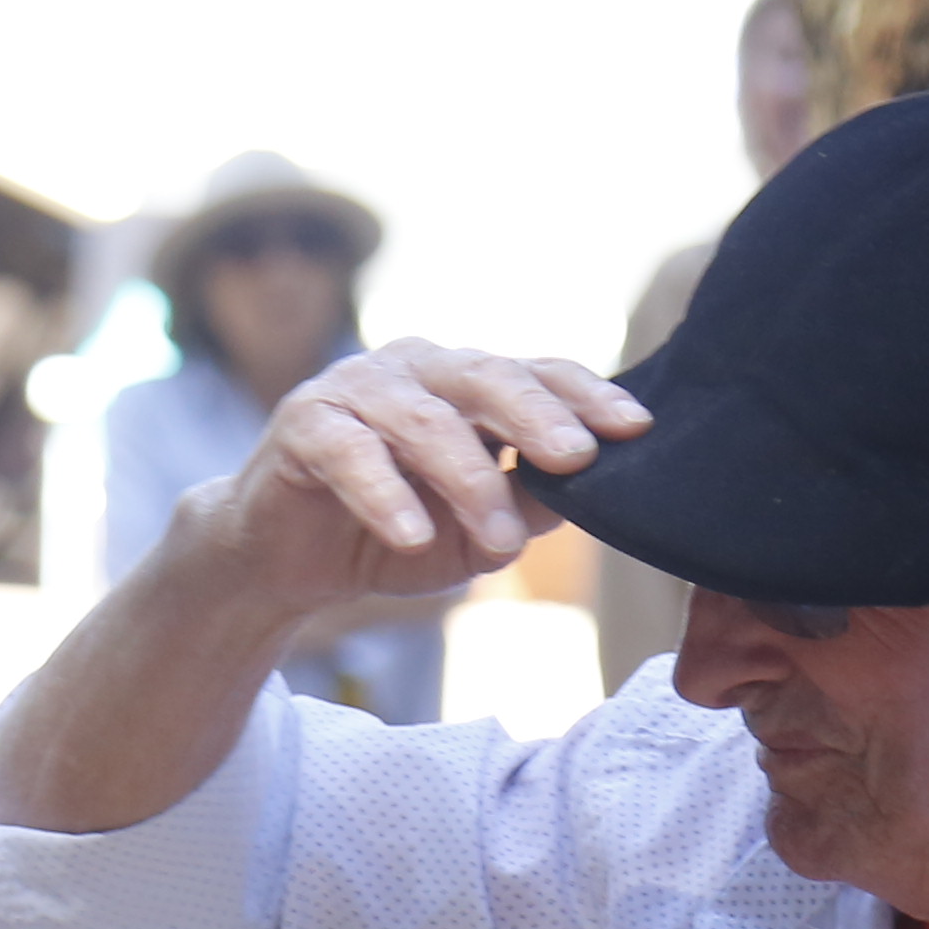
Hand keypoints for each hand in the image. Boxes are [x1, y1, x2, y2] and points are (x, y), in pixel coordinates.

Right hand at [178, 340, 650, 611]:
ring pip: (424, 419)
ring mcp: (357, 388)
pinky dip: (384, 494)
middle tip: (575, 458)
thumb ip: (530, 503)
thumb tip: (597, 490)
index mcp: (468, 384)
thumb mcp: (477, 531)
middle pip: (485, 377)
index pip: (537, 374)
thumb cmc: (397, 531)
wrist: (291, 559)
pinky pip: (349, 452)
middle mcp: (417, 370)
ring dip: (468, 480)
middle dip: (536, 416)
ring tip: (500, 540)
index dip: (586, 396)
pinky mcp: (304, 424)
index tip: (636, 429)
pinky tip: (411, 534)